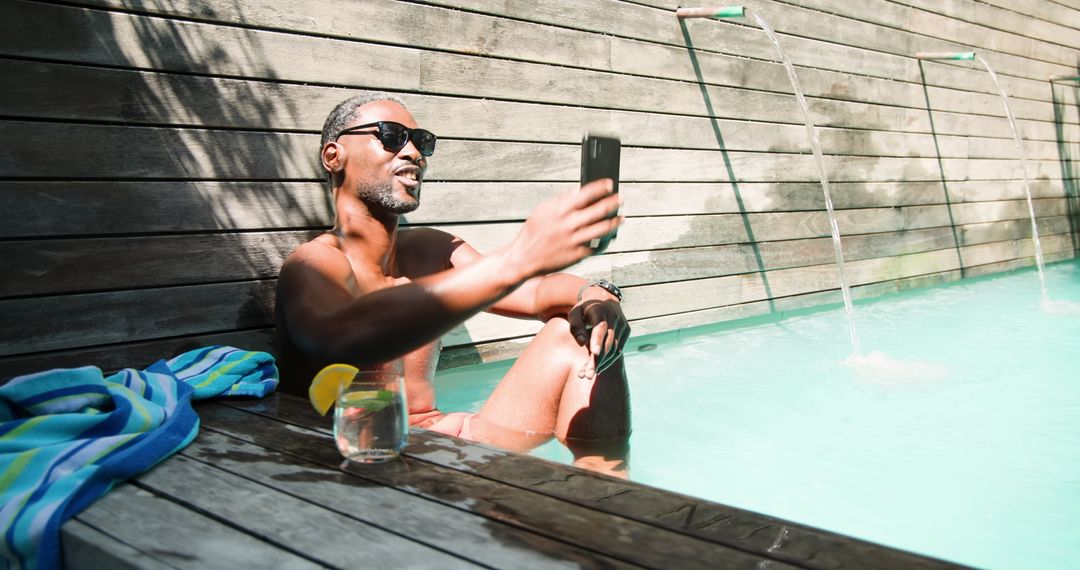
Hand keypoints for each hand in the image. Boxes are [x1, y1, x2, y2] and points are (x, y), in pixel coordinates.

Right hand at [506, 180, 621, 277]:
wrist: (524, 258)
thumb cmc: (533, 233)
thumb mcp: (543, 210)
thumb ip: (561, 200)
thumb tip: (578, 190)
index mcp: (559, 211)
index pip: (584, 194)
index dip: (599, 188)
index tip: (609, 184)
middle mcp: (568, 225)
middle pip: (598, 211)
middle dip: (612, 203)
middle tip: (620, 199)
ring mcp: (574, 241)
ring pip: (602, 229)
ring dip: (614, 222)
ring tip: (621, 218)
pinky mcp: (577, 255)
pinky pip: (596, 246)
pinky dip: (605, 241)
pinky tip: (609, 236)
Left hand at [568, 296, 629, 377]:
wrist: (603, 297)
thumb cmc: (584, 308)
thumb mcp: (575, 312)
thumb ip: (576, 325)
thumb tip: (582, 341)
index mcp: (600, 311)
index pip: (600, 327)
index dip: (598, 340)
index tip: (595, 353)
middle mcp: (614, 318)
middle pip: (607, 342)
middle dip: (598, 360)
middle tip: (587, 375)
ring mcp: (622, 324)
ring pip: (614, 348)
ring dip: (602, 363)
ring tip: (588, 374)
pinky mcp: (627, 330)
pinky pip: (619, 349)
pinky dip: (609, 359)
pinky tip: (599, 368)